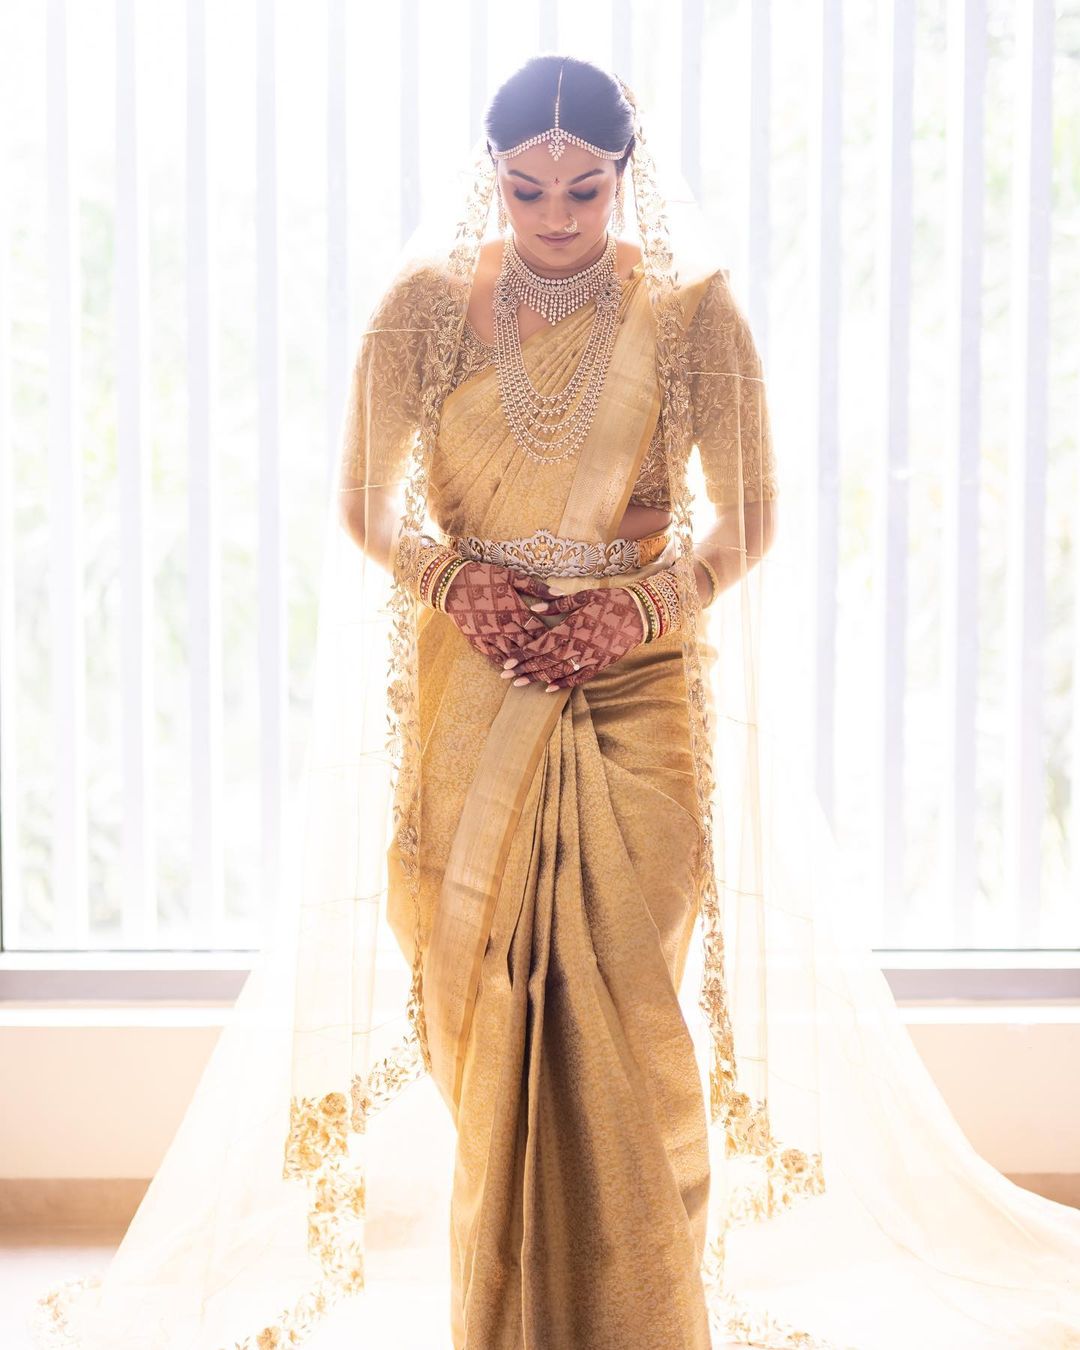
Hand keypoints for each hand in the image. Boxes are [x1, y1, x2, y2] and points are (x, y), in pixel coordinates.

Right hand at [441, 561, 564, 664]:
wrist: (451, 583)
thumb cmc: (483, 576)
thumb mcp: (511, 576)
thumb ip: (537, 587)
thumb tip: (561, 593)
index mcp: (515, 610)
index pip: (539, 629)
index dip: (552, 637)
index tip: (563, 643)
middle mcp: (505, 626)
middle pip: (529, 645)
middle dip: (542, 654)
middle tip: (557, 662)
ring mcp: (491, 636)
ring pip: (513, 654)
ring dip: (526, 663)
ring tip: (540, 672)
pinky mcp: (478, 641)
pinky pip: (495, 657)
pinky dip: (506, 664)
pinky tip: (515, 669)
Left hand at [498, 584, 647, 691]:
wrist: (641, 613)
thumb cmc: (611, 601)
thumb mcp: (583, 596)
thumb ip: (557, 604)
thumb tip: (534, 609)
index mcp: (572, 627)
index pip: (541, 645)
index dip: (522, 654)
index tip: (506, 661)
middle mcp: (578, 646)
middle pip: (545, 662)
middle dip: (523, 669)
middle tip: (504, 675)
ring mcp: (590, 658)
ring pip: (559, 672)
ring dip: (537, 678)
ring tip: (519, 683)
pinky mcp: (600, 664)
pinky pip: (579, 678)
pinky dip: (563, 684)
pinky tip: (549, 688)